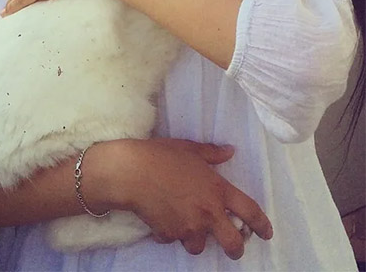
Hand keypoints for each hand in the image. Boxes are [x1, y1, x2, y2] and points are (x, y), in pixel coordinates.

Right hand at [106, 138, 272, 258]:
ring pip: (199, 246)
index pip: (250, 211)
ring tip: (186, 226)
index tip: (266, 233)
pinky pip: (172, 238)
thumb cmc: (162, 155)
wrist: (132, 172)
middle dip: (236, 249)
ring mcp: (188, 227)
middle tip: (233, 247)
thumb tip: (230, 150)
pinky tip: (162, 218)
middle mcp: (207, 213)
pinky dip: (170, 232)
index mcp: (217, 190)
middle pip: (233, 244)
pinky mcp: (168, 234)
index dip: (262, 225)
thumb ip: (212, 153)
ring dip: (196, 239)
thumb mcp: (189, 148)